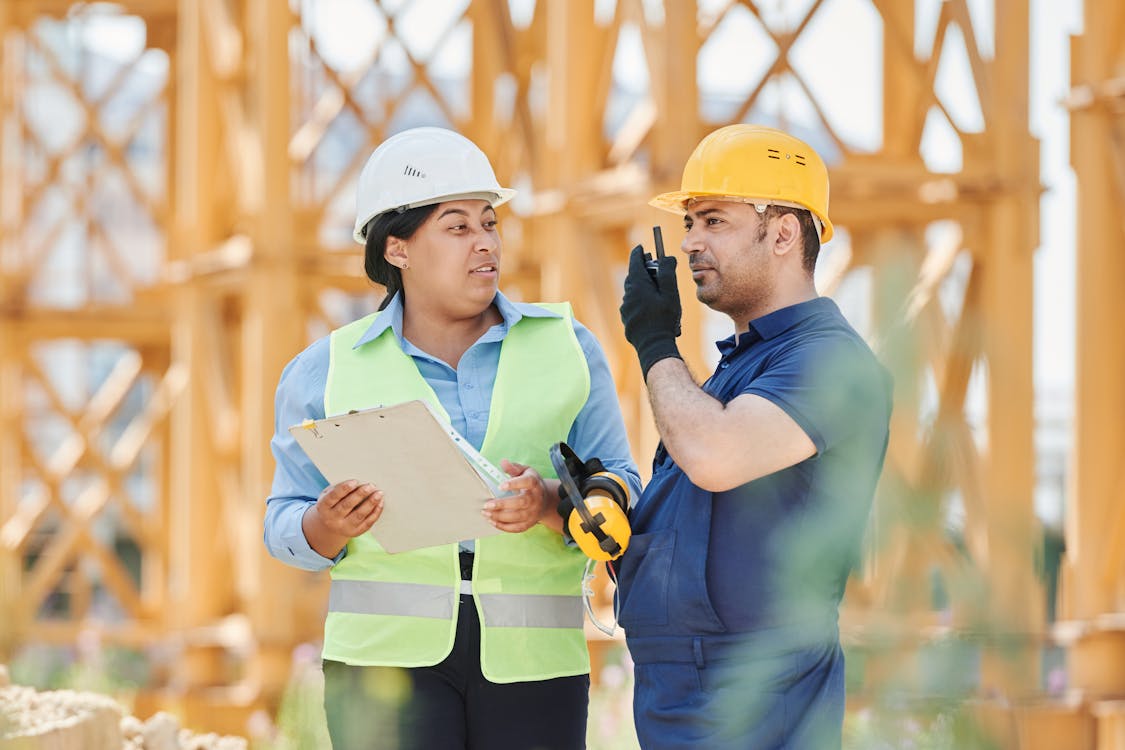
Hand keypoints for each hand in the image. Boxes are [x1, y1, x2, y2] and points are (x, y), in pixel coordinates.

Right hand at [314, 479, 383, 537]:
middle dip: (360, 494)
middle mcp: (332, 519)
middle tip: (370, 485)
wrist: (330, 525)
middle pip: (346, 506)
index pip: (333, 497)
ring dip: (370, 503)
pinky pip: (367, 523)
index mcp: (323, 507)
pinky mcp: (355, 532)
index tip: (355, 481)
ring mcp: (344, 527)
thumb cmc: (332, 504)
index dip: (344, 489)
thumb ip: (340, 489)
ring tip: (379, 494)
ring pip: (359, 515)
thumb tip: (359, 483)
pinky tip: (380, 503)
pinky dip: (375, 512)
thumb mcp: (329, 495)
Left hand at [483, 460, 550, 532]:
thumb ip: (514, 468)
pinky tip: (492, 521)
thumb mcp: (525, 472)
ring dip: (499, 516)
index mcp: (534, 483)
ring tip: (486, 513)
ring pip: (517, 517)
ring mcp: (533, 513)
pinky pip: (516, 528)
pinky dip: (503, 526)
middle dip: (503, 504)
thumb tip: (503, 463)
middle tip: (487, 504)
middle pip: (521, 503)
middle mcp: (535, 499)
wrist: (546, 501)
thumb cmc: (531, 485)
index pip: (527, 482)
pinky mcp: (529, 523)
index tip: (501, 485)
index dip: (514, 484)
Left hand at [620, 244, 681, 378]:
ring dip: (643, 287)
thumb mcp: (670, 292)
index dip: (639, 253)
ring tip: (656, 289)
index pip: (635, 261)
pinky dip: (641, 301)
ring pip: (633, 291)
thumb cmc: (664, 318)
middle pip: (634, 276)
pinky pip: (633, 305)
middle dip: (643, 270)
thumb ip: (667, 272)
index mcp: (637, 285)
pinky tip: (652, 307)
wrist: (653, 345)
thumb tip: (666, 258)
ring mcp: (626, 308)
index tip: (641, 248)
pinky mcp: (627, 319)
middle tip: (652, 266)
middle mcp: (628, 294)